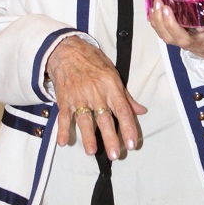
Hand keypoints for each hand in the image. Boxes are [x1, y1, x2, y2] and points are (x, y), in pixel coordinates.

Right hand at [45, 36, 146, 160]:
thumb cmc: (92, 61)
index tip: (132, 143)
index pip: (122, 109)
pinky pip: (63, 116)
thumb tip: (141, 111)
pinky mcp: (64, 99)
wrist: (67, 50)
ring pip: (84, 119)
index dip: (128, 127)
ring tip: (92, 151)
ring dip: (88, 136)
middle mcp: (95, 92)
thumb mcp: (112, 73)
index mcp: (110, 86)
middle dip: (110, 137)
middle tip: (115, 154)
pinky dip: (62, 129)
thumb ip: (126, 96)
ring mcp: (79, 96)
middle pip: (104, 118)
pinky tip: (63, 141)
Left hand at [148, 0, 203, 62]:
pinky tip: (153, 9)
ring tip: (156, 4)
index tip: (193, 21)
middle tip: (164, 5)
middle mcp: (200, 43)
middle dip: (170, 24)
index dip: (201, 29)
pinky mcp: (179, 39)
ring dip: (160, 23)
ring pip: (169, 38)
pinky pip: (164, 35)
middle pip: (181, 39)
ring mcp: (188, 43)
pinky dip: (156, 23)